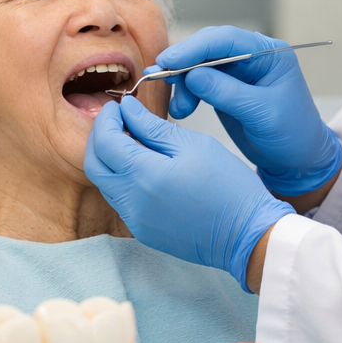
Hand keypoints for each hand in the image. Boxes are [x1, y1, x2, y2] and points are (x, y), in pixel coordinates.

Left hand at [84, 96, 295, 288]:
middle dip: (100, 138)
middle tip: (118, 121)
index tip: (118, 107)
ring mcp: (135, 221)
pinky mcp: (143, 232)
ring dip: (110, 160)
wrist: (247, 235)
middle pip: (94, 164)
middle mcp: (132, 202)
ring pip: (105, 183)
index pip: (105, 141)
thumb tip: (128, 110)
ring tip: (134, 142)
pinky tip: (144, 168)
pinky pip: (121, 201)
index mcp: (145, 176)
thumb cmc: (230, 188)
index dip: (107, 119)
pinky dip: (123, 179)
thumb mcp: (194, 145)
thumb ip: (154, 127)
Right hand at [154, 26, 341, 195]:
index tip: (169, 61)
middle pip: (208, 48)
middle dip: (183, 63)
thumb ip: (227, 93)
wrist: (298, 159)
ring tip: (180, 110)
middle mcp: (252, 56)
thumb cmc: (292, 134)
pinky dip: (187, 94)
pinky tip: (182, 110)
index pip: (226, 40)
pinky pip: (198, 82)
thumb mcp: (262, 114)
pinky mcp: (225, 88)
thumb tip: (192, 76)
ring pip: (199, 65)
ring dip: (183, 84)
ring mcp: (237, 72)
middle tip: (159, 78)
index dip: (195, 48)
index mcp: (269, 54)